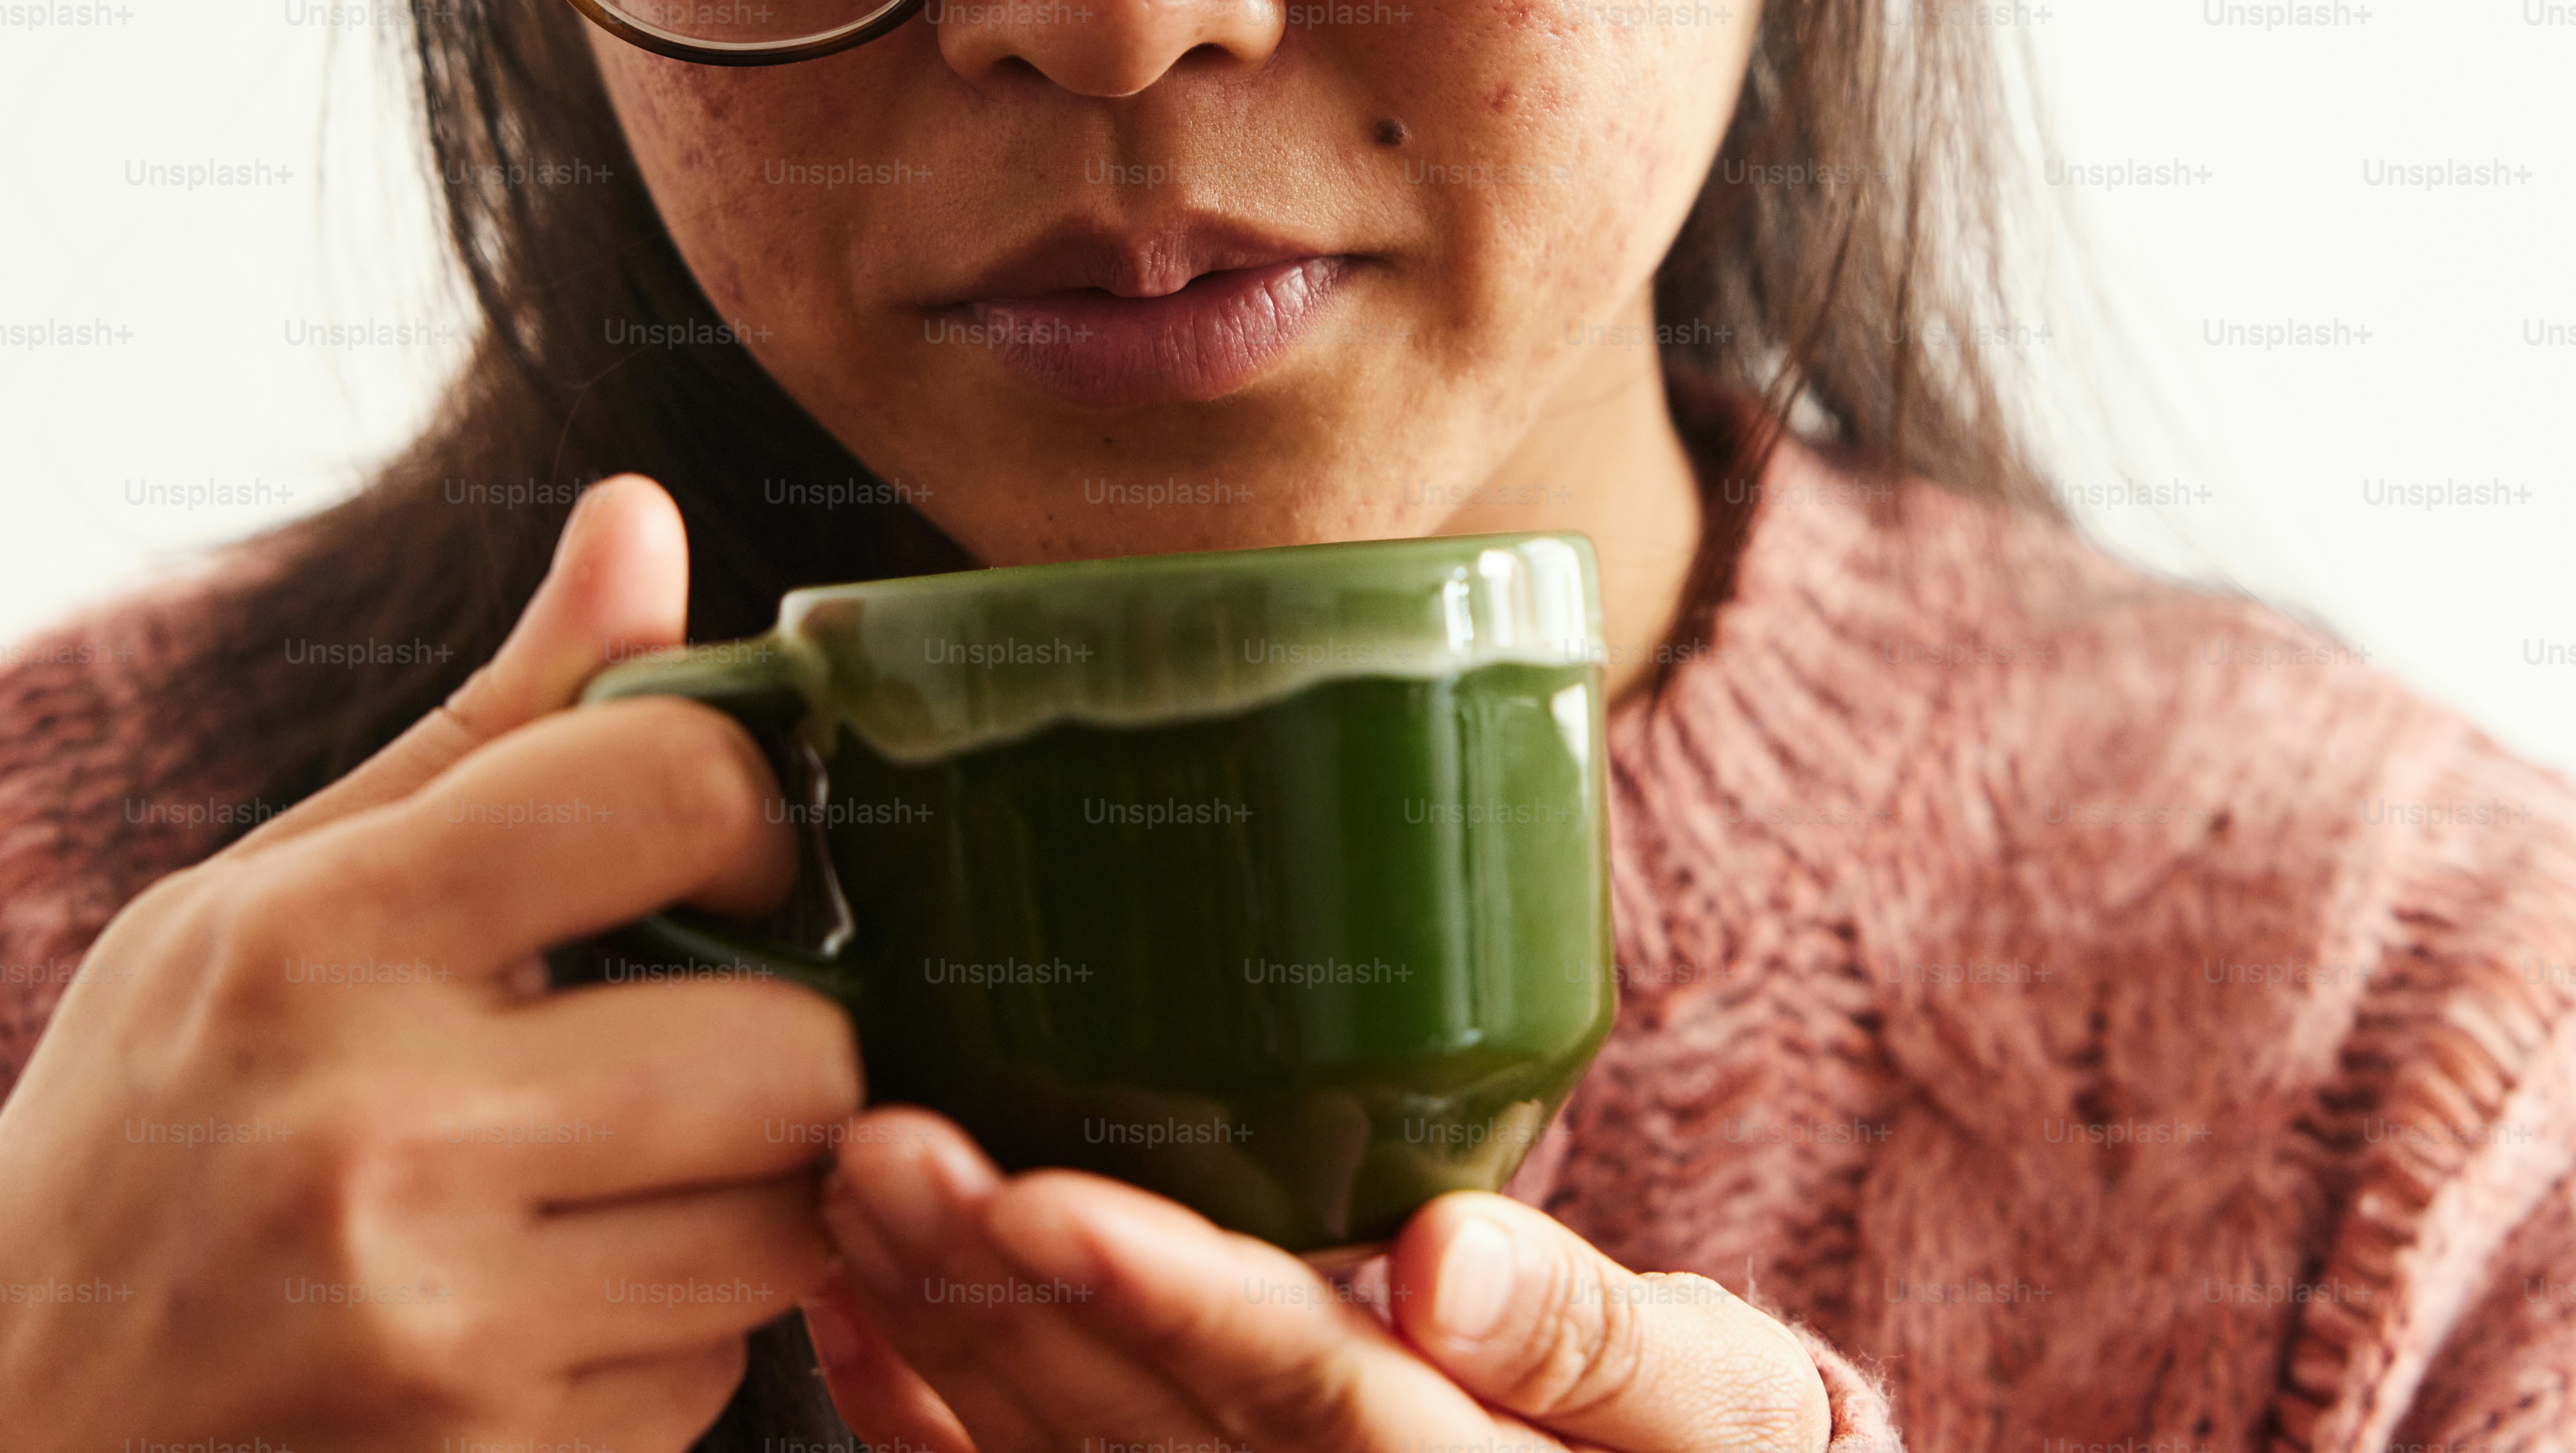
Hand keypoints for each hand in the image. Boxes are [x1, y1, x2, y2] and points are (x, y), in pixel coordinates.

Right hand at [0, 477, 862, 1450]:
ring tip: (628, 1175)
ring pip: (788, 1222)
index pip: (680, 788)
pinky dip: (673, 1338)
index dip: (756, 813)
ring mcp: (440, 1327)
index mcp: (324, 940)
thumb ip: (495, 722)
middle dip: (784, 1044)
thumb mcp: (274, 894)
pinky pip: (715, 1374)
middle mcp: (385, 1131)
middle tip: (698, 1042)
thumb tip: (643, 516)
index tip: (728, 855)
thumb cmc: (153, 1130)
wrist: (14, 1438)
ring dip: (749, 1194)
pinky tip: (561, 1303)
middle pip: (797, 1049)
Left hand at [804, 1109, 1833, 1452]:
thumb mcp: (1722, 1402)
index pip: (1299, 1397)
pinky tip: (853, 1320)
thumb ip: (1592, 1341)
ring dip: (942, 1339)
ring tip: (855, 1193)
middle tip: (880, 1151)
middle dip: (998, 1297)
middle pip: (1144, 1437)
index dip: (1167, 1306)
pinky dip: (928, 1427)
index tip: (1040, 1202)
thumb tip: (1445, 1263)